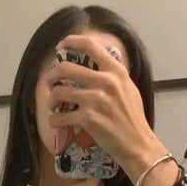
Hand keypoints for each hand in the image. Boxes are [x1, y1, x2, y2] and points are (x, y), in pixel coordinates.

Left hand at [47, 33, 164, 176]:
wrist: (137, 143)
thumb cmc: (133, 117)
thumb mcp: (128, 88)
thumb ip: (112, 75)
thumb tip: (95, 64)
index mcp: (116, 71)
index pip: (90, 45)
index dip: (71, 42)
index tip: (60, 47)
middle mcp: (105, 82)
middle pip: (65, 68)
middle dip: (51, 75)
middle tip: (49, 82)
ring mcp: (95, 100)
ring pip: (59, 92)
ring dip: (51, 99)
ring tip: (53, 105)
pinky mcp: (88, 118)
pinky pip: (61, 116)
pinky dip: (54, 120)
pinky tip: (56, 121)